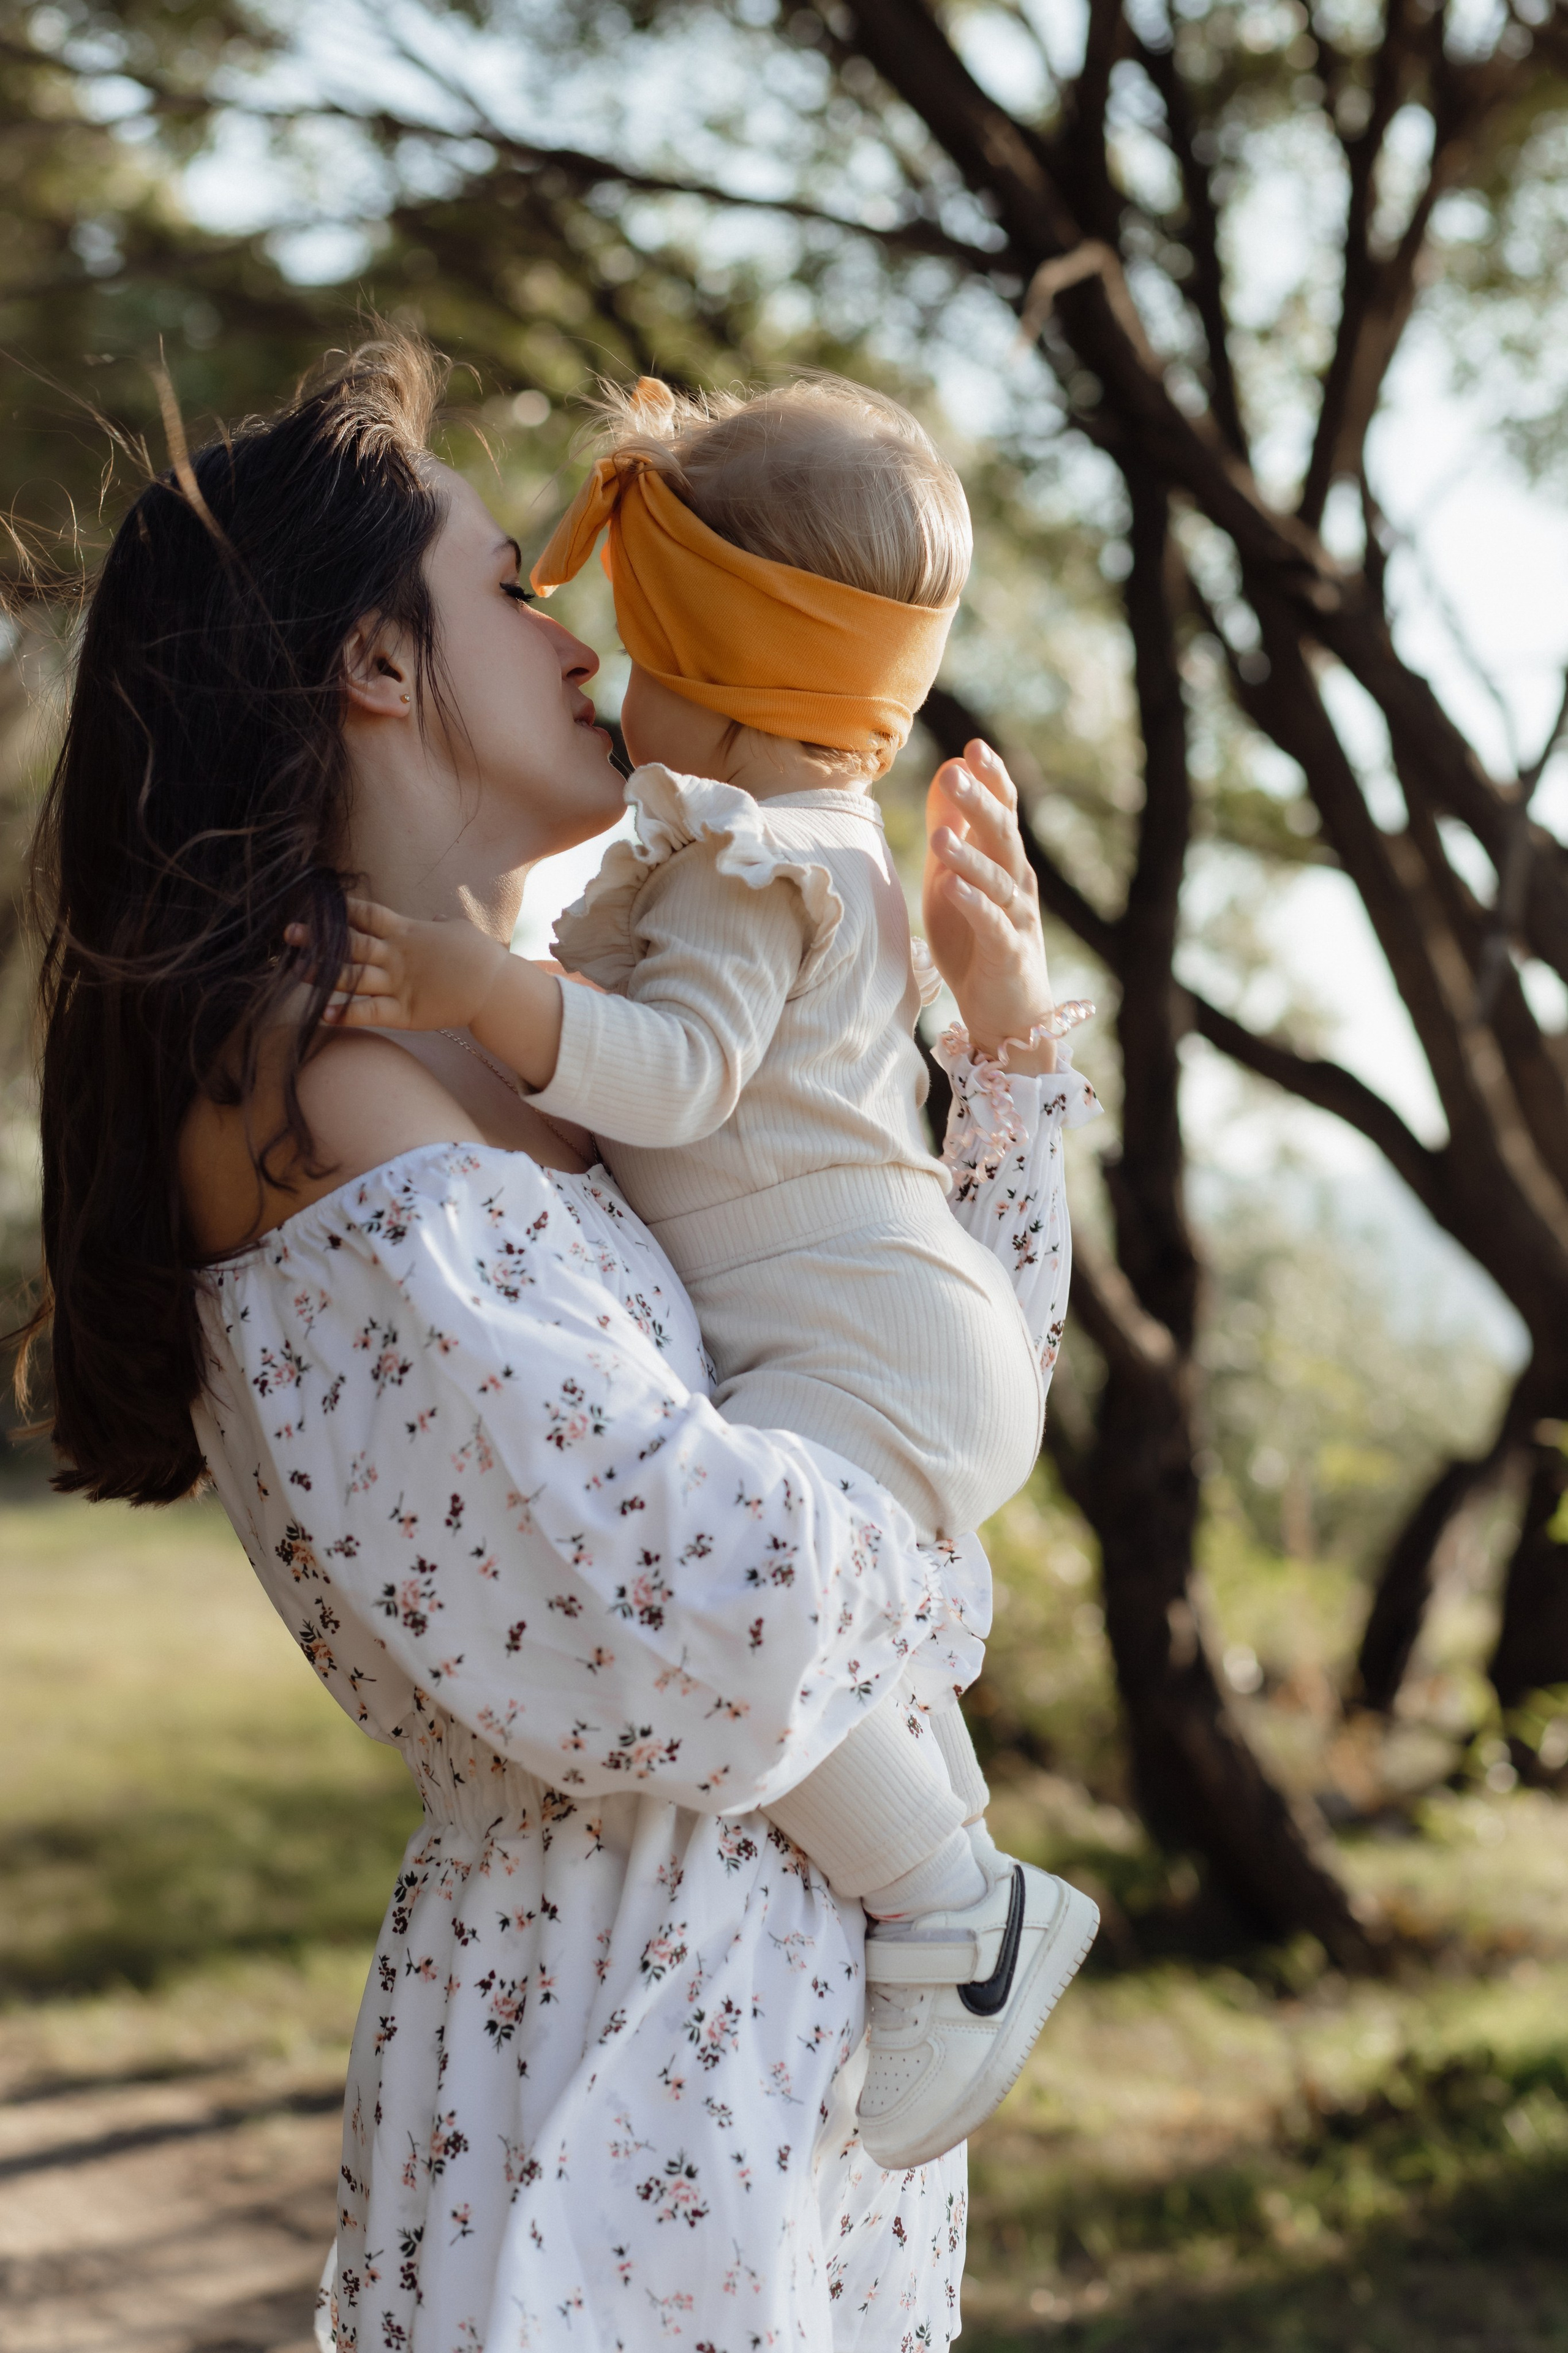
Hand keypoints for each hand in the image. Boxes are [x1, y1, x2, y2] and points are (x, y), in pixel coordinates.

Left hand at [286, 898, 509, 1031]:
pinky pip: (369, 1012)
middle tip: (289, 935)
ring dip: (324, 975)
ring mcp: (399, 984)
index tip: (316, 905)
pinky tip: (322, 1013)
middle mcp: (397, 955)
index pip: (366, 914)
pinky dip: (345, 1013)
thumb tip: (436, 916)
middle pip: (351, 943)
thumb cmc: (478, 956)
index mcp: (406, 931)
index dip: (340, 909)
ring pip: (354, 977)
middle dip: (319, 939)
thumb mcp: (458, 929)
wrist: (496, 988)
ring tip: (297, 973)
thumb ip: (440, 922)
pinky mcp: (404, 1012)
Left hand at [922, 739, 1054, 1068]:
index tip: (973, 746)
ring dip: (970, 857)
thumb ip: (953, 828)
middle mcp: (1018, 885)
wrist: (1008, 1014)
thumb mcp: (956, 877)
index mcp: (1006, 863)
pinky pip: (992, 926)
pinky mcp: (1008, 955)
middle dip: (980, 805)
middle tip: (956, 773)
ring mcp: (1017, 920)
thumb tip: (947, 770)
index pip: (1004, 812)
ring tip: (940, 836)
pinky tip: (953, 887)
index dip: (992, 781)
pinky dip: (974, 906)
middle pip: (1003, 838)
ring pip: (998, 881)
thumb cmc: (977, 941)